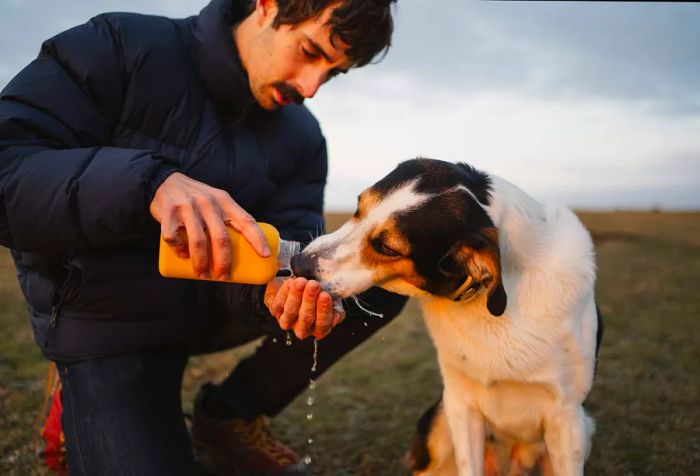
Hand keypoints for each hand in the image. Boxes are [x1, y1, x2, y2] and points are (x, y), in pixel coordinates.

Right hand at [150, 172, 269, 279]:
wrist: (166, 182)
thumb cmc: (198, 199)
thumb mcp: (217, 201)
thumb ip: (228, 218)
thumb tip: (244, 251)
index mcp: (225, 201)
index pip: (246, 220)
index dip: (258, 239)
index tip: (265, 255)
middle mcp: (208, 203)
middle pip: (221, 238)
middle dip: (224, 262)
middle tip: (224, 277)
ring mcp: (188, 207)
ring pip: (198, 242)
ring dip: (201, 263)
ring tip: (202, 274)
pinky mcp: (169, 212)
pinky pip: (174, 237)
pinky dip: (179, 250)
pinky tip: (183, 255)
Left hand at [264, 277, 344, 339]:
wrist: (297, 284)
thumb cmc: (315, 294)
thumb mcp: (329, 300)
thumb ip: (335, 307)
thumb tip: (337, 316)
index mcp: (318, 328)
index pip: (323, 324)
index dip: (324, 310)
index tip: (326, 295)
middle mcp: (302, 328)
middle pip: (306, 318)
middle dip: (310, 300)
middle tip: (314, 285)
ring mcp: (287, 321)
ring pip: (292, 310)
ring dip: (297, 295)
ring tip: (302, 282)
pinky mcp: (275, 310)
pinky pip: (279, 302)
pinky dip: (286, 291)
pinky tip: (292, 282)